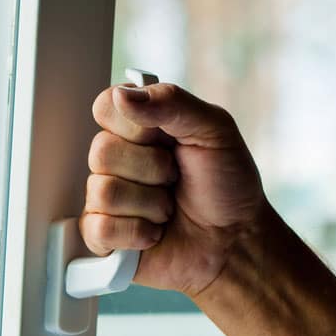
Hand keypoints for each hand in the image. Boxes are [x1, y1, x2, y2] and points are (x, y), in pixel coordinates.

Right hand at [83, 82, 265, 296]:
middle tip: (175, 179)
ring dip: (150, 205)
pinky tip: (154, 233)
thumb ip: (171, 102)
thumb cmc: (228, 185)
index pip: (105, 107)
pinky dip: (137, 233)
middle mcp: (117, 160)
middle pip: (101, 152)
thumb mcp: (214, 130)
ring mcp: (105, 199)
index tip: (168, 138)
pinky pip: (99, 229)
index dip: (136, 126)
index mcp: (138, 127)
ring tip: (168, 210)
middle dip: (152, 170)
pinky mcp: (102, 236)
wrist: (236, 241)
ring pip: (103, 192)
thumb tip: (121, 94)